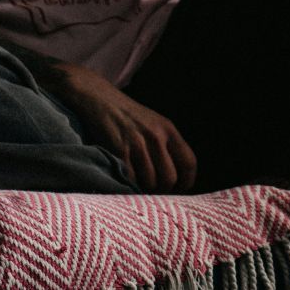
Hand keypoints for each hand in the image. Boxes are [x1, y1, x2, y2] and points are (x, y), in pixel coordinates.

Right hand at [52, 62, 196, 192]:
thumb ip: (166, 145)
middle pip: (169, 178)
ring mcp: (137, 143)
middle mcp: (156, 136)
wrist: (99, 98)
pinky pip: (131, 179)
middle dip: (162, 190)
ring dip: (144, 190)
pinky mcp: (119, 149)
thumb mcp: (154, 123)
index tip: (179, 189)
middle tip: (153, 190)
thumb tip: (175, 177)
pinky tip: (126, 181)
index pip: (189, 163)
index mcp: (169, 129)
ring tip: (138, 185)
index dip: (186, 182)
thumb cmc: (128, 115)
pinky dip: (129, 185)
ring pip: (150, 182)